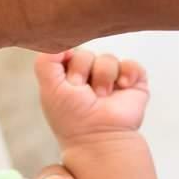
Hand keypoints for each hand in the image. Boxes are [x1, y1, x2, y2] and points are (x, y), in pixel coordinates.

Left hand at [35, 49, 149, 144]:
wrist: (98, 137)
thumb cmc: (71, 118)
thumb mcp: (49, 87)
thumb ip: (46, 61)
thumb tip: (60, 41)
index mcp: (68, 77)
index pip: (67, 51)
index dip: (67, 63)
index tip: (67, 83)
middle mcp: (89, 76)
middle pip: (86, 53)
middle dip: (83, 72)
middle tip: (84, 93)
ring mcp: (112, 79)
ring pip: (108, 58)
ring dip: (104, 78)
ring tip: (102, 97)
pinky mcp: (133, 83)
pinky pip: (132, 65)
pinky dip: (127, 74)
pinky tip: (122, 88)